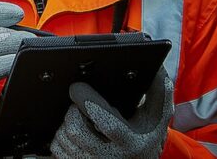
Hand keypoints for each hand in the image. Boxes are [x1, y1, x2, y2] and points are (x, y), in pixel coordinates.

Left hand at [50, 67, 173, 158]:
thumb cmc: (145, 138)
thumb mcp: (156, 118)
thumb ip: (159, 93)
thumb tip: (157, 68)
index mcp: (130, 142)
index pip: (106, 122)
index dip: (87, 102)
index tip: (77, 87)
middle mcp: (110, 157)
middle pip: (76, 130)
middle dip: (72, 111)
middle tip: (77, 104)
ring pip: (63, 139)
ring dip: (65, 123)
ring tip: (77, 117)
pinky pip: (57, 150)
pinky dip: (59, 137)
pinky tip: (71, 132)